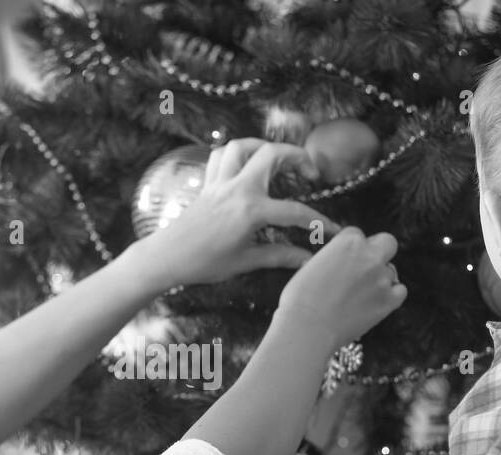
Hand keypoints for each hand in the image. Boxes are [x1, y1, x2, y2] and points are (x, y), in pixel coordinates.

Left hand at [128, 139, 339, 290]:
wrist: (167, 257)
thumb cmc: (205, 263)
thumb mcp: (246, 261)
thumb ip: (279, 256)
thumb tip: (307, 259)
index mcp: (251, 211)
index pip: (295, 212)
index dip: (318, 222)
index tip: (333, 230)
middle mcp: (237, 189)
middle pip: (271, 154)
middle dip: (297, 156)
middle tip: (309, 172)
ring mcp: (220, 182)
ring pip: (243, 146)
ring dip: (264, 146)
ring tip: (278, 161)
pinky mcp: (208, 183)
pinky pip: (221, 155)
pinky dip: (236, 153)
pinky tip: (246, 165)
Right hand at [277, 228, 406, 349]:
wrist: (307, 327)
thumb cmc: (301, 299)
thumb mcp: (310, 265)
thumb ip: (332, 258)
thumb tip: (338, 263)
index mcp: (349, 241)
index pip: (357, 234)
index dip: (351, 248)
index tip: (345, 260)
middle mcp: (369, 255)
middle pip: (387, 243)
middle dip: (378, 252)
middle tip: (365, 267)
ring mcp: (382, 278)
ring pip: (391, 271)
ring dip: (380, 278)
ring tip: (360, 294)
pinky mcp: (389, 301)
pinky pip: (400, 291)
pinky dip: (391, 296)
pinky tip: (375, 302)